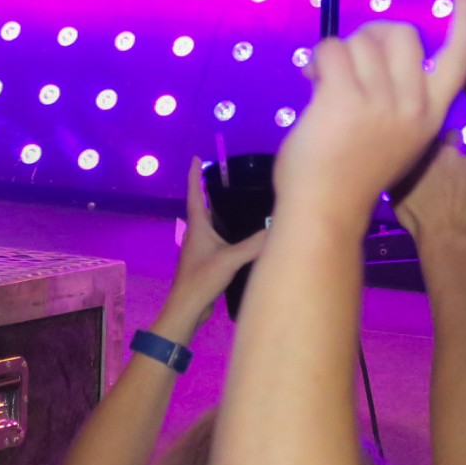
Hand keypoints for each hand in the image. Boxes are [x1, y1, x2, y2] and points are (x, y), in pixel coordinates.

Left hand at [150, 155, 268, 340]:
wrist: (188, 307)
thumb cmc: (202, 278)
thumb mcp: (230, 259)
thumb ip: (254, 245)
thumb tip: (278, 228)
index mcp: (198, 226)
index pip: (195, 193)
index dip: (195, 175)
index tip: (196, 157)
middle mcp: (196, 232)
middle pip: (201, 205)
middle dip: (208, 189)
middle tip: (220, 174)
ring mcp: (200, 247)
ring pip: (208, 222)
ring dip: (216, 208)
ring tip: (232, 198)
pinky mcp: (206, 260)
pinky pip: (215, 237)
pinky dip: (223, 228)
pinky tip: (236, 233)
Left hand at [273, 0, 465, 233]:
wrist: (326, 207)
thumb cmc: (352, 171)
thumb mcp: (396, 135)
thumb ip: (394, 95)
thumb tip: (368, 55)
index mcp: (432, 113)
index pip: (461, 56)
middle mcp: (415, 104)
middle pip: (400, 31)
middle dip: (370, 36)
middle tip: (351, 64)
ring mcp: (382, 101)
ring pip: (359, 39)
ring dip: (337, 54)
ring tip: (327, 86)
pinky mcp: (346, 98)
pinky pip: (331, 49)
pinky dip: (316, 61)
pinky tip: (312, 85)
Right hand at [392, 137, 465, 242]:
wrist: (444, 236)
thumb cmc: (415, 214)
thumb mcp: (397, 187)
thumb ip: (404, 165)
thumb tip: (402, 155)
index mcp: (431, 151)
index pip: (439, 133)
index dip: (438, 142)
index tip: (434, 152)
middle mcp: (454, 152)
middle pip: (457, 143)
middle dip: (453, 152)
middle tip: (447, 170)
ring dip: (465, 169)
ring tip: (459, 188)